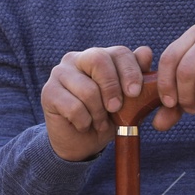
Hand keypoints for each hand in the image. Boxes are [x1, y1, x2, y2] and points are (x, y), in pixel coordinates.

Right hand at [41, 45, 154, 161]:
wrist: (81, 143)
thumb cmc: (106, 117)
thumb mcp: (129, 101)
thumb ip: (138, 78)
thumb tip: (146, 52)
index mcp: (99, 56)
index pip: (118, 52)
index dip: (130, 71)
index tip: (135, 93)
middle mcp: (77, 59)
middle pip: (98, 60)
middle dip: (112, 87)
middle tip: (116, 109)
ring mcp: (59, 73)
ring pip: (88, 89)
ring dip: (99, 113)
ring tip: (100, 123)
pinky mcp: (48, 92)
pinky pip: (74, 107)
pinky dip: (84, 122)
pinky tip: (84, 126)